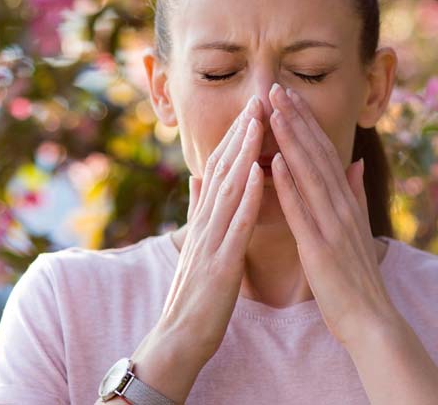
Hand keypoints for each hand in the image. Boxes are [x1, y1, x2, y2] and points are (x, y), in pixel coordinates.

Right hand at [156, 94, 265, 365]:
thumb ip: (198, 210)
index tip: (253, 106)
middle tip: (258, 98)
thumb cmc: (194, 297)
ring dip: (244, 152)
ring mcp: (210, 242)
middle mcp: (205, 224)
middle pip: (224, 170)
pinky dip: (247, 196)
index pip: (221, 170)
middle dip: (241, 133)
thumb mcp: (196, 246)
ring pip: (228, 189)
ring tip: (259, 121)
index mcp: (205, 221)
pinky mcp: (220, 264)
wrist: (178, 340)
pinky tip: (259, 171)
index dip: (236, 137)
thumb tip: (197, 176)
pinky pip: (236, 225)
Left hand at [266, 83, 398, 347]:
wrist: (371, 321)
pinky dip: (289, 185)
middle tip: (275, 87)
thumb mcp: (358, 228)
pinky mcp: (320, 248)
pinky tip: (274, 162)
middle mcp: (342, 207)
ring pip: (309, 174)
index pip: (323, 153)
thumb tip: (353, 162)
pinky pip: (302, 211)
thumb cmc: (357, 279)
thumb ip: (354, 193)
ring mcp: (332, 226)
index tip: (288, 95)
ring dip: (290, 140)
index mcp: (346, 202)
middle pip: (316, 154)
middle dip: (296, 119)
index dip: (305, 122)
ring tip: (273, 110)